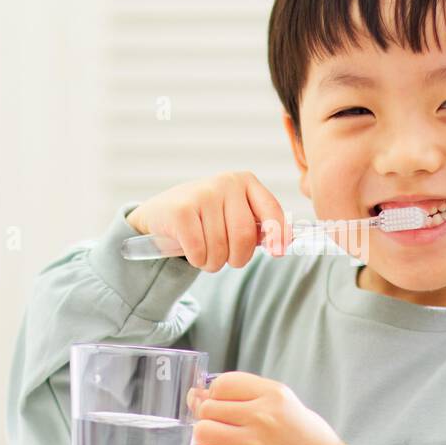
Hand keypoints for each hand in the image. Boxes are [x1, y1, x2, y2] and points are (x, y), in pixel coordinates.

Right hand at [124, 171, 291, 270]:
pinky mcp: (180, 210)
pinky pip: (200, 250)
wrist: (160, 214)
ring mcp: (202, 194)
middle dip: (238, 258)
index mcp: (245, 181)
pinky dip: (198, 260)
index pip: (271, 209)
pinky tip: (193, 252)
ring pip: (221, 248)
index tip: (277, 253)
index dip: (278, 234)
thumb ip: (259, 227)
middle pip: (244, 236)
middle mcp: (225, 183)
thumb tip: (285, 243)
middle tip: (229, 260)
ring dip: (214, 263)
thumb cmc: (205, 219)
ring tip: (206, 254)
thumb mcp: (234, 215)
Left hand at [186, 372, 359, 444]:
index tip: (222, 403)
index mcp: (274, 393)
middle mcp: (263, 415)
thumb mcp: (284, 402)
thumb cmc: (305, 435)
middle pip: (209, 406)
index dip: (215, 392)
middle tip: (221, 424)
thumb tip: (196, 394)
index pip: (224, 382)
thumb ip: (245, 396)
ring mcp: (254, 442)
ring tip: (218, 440)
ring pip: (203, 430)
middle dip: (208, 415)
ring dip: (204, 436)